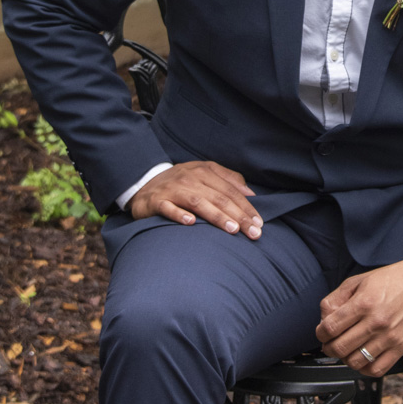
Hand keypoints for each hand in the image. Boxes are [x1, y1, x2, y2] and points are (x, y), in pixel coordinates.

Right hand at [129, 161, 262, 237]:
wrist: (143, 184)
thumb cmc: (181, 183)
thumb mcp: (204, 174)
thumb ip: (228, 180)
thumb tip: (250, 193)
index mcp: (204, 171)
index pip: (230, 190)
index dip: (246, 206)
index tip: (259, 223)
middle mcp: (190, 178)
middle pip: (219, 197)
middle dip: (238, 215)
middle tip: (253, 232)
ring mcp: (173, 189)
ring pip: (198, 202)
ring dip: (216, 215)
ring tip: (232, 229)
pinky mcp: (157, 201)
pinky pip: (169, 208)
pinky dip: (180, 215)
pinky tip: (191, 223)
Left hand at [316, 255, 402, 376]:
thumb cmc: (391, 280)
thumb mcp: (358, 281)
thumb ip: (336, 299)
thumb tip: (323, 319)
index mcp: (363, 303)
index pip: (330, 328)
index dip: (320, 333)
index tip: (322, 332)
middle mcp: (376, 322)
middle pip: (339, 348)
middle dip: (329, 347)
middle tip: (330, 343)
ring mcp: (390, 337)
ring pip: (355, 362)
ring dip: (345, 358)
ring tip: (347, 349)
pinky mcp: (401, 347)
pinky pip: (377, 369)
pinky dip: (364, 368)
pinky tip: (362, 358)